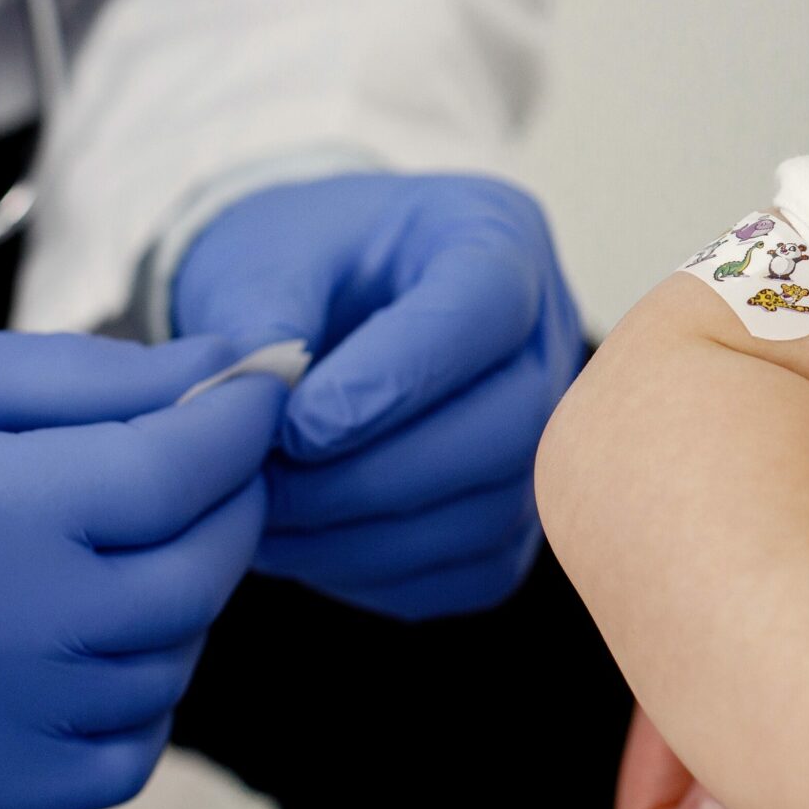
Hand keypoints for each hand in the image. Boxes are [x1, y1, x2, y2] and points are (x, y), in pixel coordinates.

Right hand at [0, 331, 283, 808]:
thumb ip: (88, 376)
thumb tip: (229, 364)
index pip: (176, 472)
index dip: (240, 420)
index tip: (256, 386)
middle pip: (194, 574)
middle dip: (231, 500)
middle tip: (211, 456)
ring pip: (171, 667)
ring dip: (188, 597)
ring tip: (139, 539)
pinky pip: (117, 761)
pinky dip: (141, 697)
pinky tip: (101, 635)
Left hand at [172, 173, 584, 619]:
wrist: (318, 307)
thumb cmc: (298, 265)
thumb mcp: (263, 257)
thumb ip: (261, 318)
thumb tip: (259, 404)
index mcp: (495, 237)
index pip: (484, 308)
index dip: (398, 379)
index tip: (298, 426)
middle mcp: (547, 334)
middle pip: (513, 425)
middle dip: (378, 473)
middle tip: (268, 483)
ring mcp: (549, 429)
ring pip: (493, 510)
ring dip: (367, 535)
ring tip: (269, 517)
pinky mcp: (522, 512)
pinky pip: (473, 568)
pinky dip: (382, 571)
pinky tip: (309, 543)